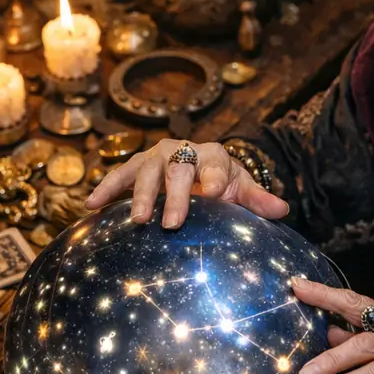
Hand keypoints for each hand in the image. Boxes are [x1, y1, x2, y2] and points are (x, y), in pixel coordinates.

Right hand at [84, 139, 289, 228]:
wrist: (198, 172)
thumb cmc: (221, 184)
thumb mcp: (241, 190)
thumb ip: (257, 200)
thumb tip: (282, 210)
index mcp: (213, 154)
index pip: (214, 164)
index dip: (214, 178)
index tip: (214, 194)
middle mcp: (181, 151)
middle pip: (177, 169)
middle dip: (174, 196)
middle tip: (172, 223)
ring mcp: (154, 158)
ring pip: (145, 172)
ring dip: (140, 196)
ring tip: (137, 220)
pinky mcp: (134, 169)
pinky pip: (117, 178)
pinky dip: (104, 190)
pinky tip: (90, 206)